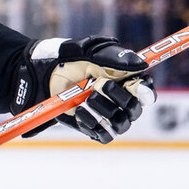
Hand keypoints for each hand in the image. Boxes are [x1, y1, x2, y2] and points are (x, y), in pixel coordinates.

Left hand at [10, 35, 155, 143]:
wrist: (42, 76)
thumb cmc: (69, 60)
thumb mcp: (90, 52)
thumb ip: (116, 57)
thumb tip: (143, 64)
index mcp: (126, 80)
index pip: (146, 90)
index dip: (145, 91)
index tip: (134, 87)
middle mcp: (121, 100)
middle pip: (135, 109)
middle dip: (118, 98)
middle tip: (98, 85)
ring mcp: (108, 116)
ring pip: (121, 124)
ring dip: (104, 110)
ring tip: (86, 98)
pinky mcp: (94, 129)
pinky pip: (104, 135)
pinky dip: (92, 123)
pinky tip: (79, 111)